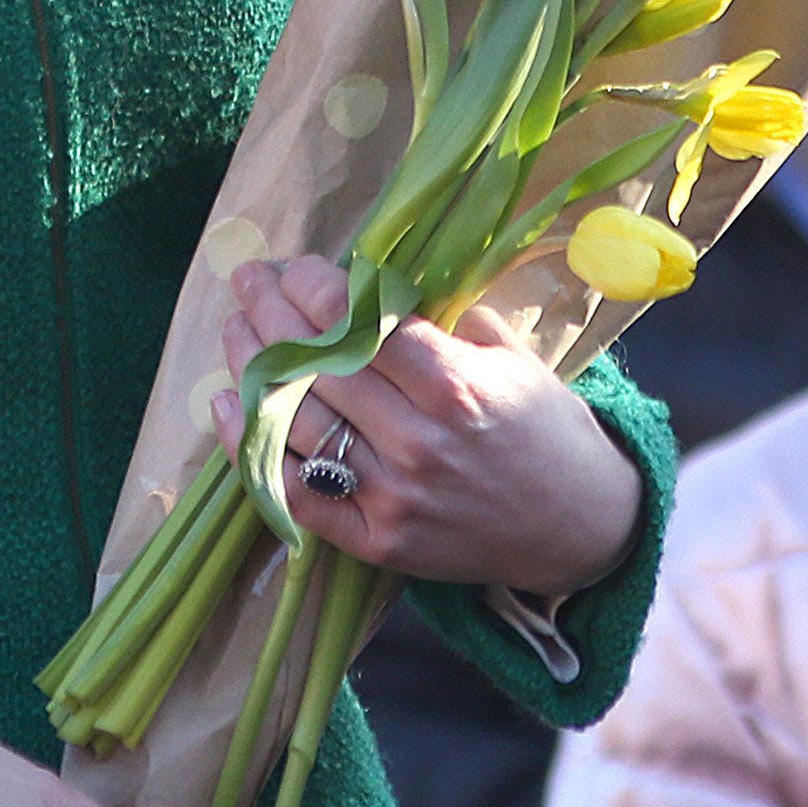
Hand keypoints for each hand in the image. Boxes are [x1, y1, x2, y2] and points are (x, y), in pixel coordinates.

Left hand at [212, 255, 642, 596]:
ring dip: (255, 369)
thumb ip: (449, 322)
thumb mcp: (515, 359)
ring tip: (236, 331)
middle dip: (274, 314)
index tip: (296, 266)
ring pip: (299, 422)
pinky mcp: (375, 541)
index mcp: (456, 387)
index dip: (319, 289)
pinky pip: (297, 493)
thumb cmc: (548, 430)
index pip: (363, 326)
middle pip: (321, 367)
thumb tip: (377, 287)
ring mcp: (391, 496)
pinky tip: (228, 406)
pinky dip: (252, 450)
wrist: (579, 529)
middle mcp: (417, 442)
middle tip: (249, 281)